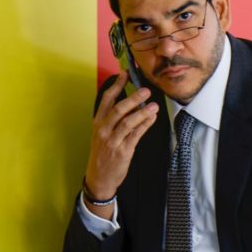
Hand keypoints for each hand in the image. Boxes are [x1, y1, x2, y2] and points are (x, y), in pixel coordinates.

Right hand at [84, 72, 158, 215]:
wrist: (99, 177)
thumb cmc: (102, 153)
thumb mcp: (102, 133)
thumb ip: (114, 118)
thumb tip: (131, 101)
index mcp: (98, 122)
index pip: (107, 99)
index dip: (117, 85)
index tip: (126, 74)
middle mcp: (103, 129)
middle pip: (118, 109)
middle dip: (133, 98)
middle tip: (146, 90)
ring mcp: (113, 141)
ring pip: (128, 122)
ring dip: (142, 112)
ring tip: (154, 106)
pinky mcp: (123, 151)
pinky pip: (136, 135)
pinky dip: (145, 125)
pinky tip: (152, 118)